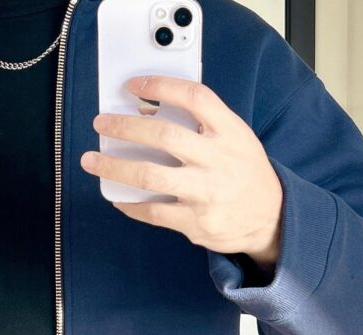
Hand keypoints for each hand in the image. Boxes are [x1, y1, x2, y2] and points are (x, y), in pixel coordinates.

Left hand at [80, 74, 282, 274]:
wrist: (270, 219)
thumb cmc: (245, 174)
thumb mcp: (236, 139)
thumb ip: (204, 125)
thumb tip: (150, 113)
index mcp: (230, 133)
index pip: (195, 98)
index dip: (162, 87)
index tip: (134, 86)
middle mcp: (217, 160)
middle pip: (164, 135)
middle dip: (125, 127)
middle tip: (101, 123)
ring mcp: (205, 193)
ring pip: (149, 176)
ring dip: (114, 167)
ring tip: (92, 161)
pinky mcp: (195, 222)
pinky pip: (152, 211)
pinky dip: (130, 204)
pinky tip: (118, 198)